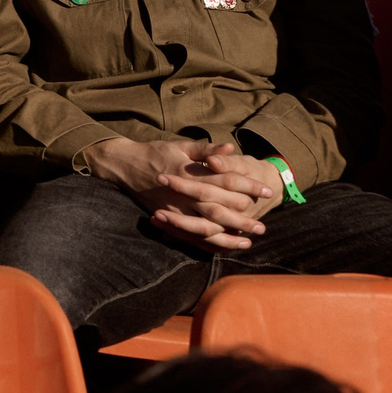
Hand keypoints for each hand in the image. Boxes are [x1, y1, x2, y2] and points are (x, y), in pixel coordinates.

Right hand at [81, 138, 277, 250]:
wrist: (124, 165)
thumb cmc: (155, 152)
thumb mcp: (180, 145)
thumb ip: (206, 149)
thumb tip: (230, 148)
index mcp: (191, 172)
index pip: (227, 180)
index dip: (248, 186)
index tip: (267, 191)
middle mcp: (185, 193)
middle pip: (220, 209)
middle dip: (243, 219)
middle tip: (262, 227)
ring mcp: (176, 209)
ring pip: (206, 227)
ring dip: (228, 236)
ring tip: (248, 241)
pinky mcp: (168, 218)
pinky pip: (190, 236)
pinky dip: (207, 243)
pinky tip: (222, 246)